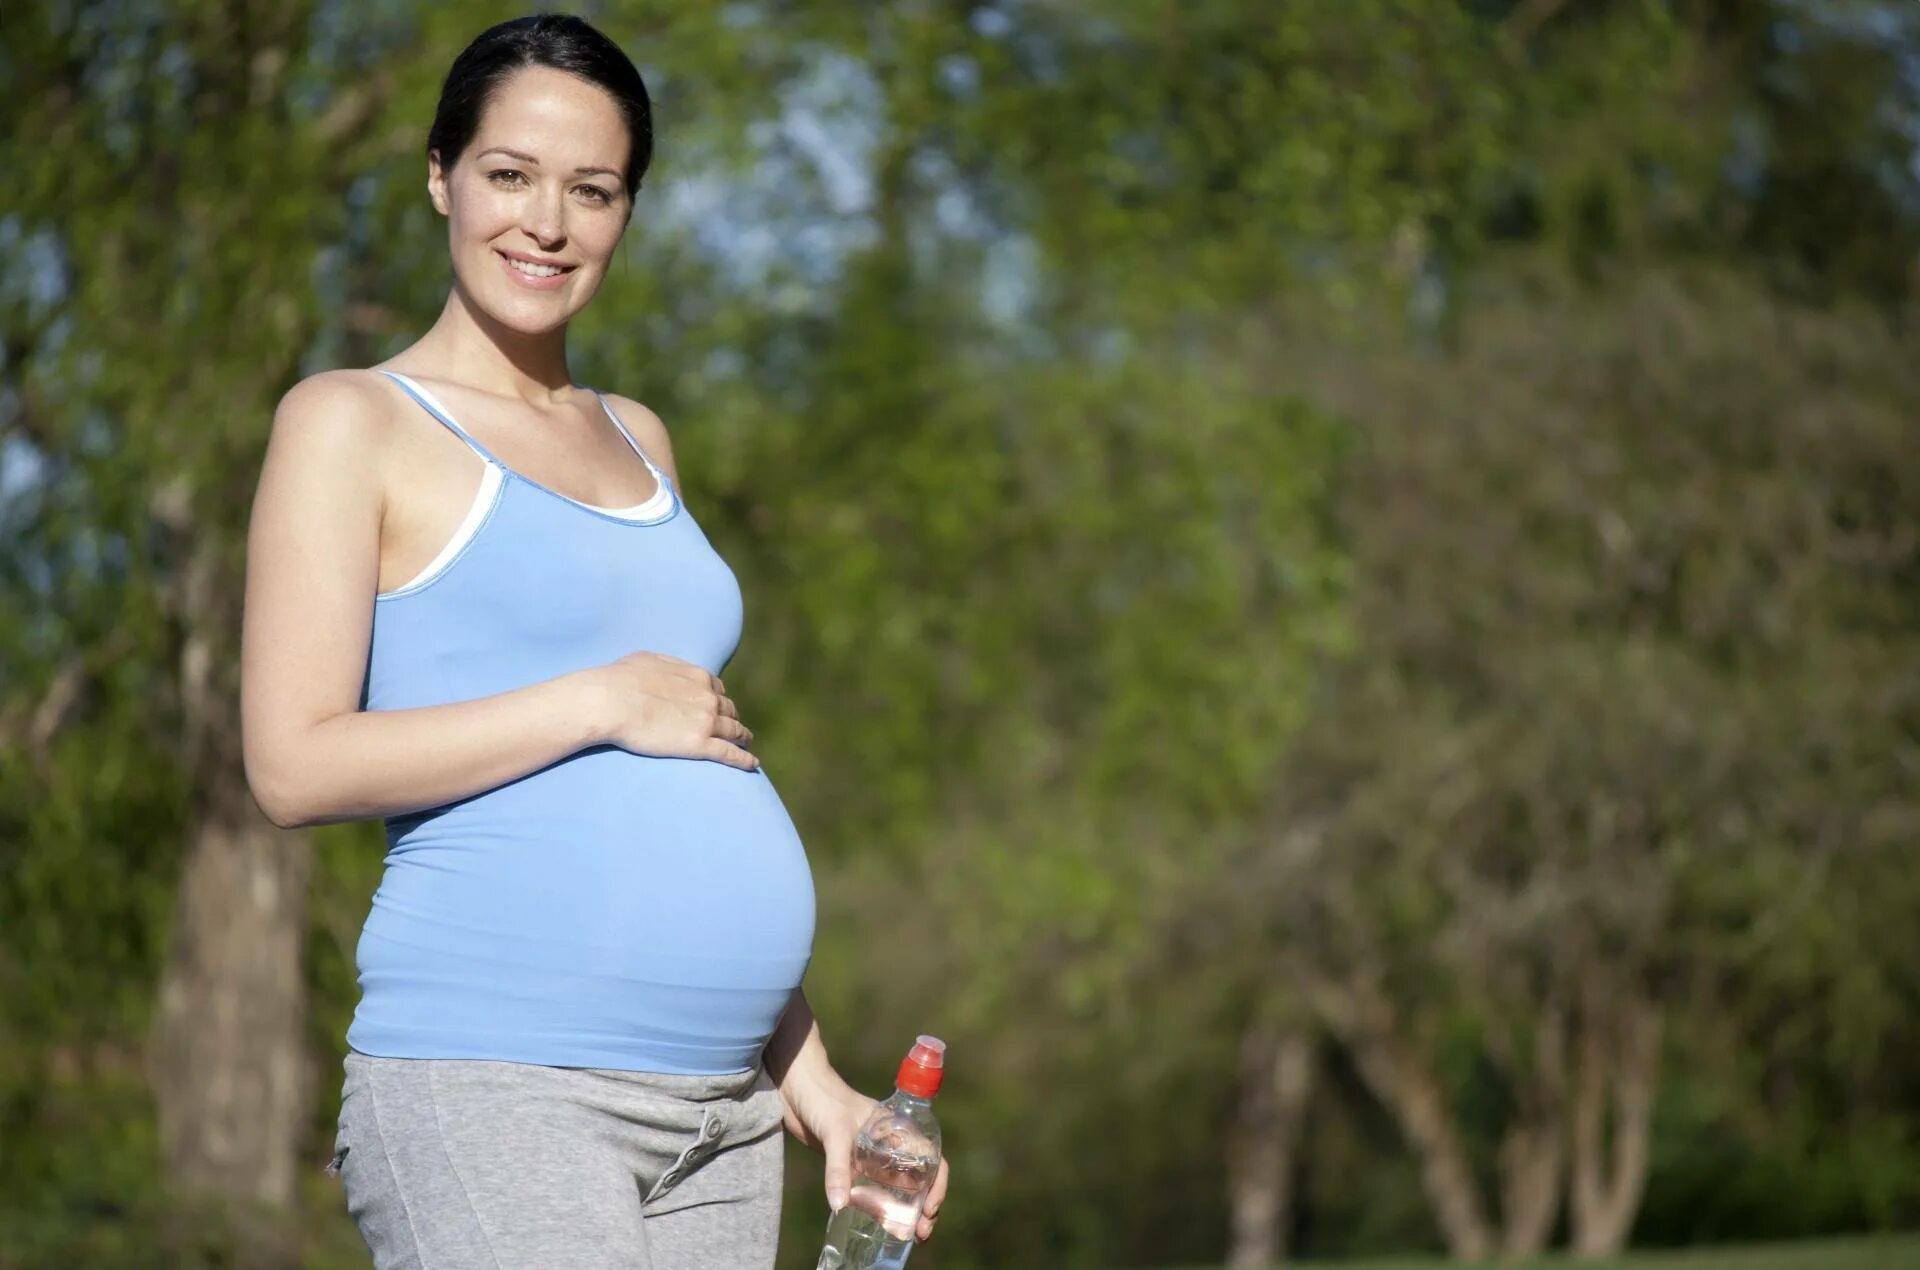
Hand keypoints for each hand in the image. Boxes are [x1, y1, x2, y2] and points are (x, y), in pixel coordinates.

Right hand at [579, 651, 757, 770]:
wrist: (609, 701)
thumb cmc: (620, 679)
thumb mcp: (647, 660)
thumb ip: (665, 664)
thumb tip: (663, 666)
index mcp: (697, 677)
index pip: (717, 689)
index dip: (719, 700)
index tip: (718, 708)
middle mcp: (708, 698)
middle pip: (729, 710)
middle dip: (732, 718)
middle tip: (734, 728)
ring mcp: (706, 722)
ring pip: (734, 731)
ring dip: (742, 737)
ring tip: (746, 744)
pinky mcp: (699, 745)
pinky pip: (729, 754)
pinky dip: (744, 760)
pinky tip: (753, 765)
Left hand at [777, 1066, 949, 1243]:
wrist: (796, 1088)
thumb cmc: (823, 1099)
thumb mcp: (835, 1132)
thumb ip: (837, 1167)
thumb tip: (839, 1205)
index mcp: (899, 1130)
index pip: (931, 1158)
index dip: (937, 1184)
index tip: (929, 1208)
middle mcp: (891, 1145)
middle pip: (920, 1179)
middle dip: (924, 1206)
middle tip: (921, 1232)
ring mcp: (872, 1156)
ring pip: (899, 1188)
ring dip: (906, 1212)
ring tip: (908, 1236)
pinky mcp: (852, 1165)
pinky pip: (874, 1191)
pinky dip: (881, 1209)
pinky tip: (882, 1226)